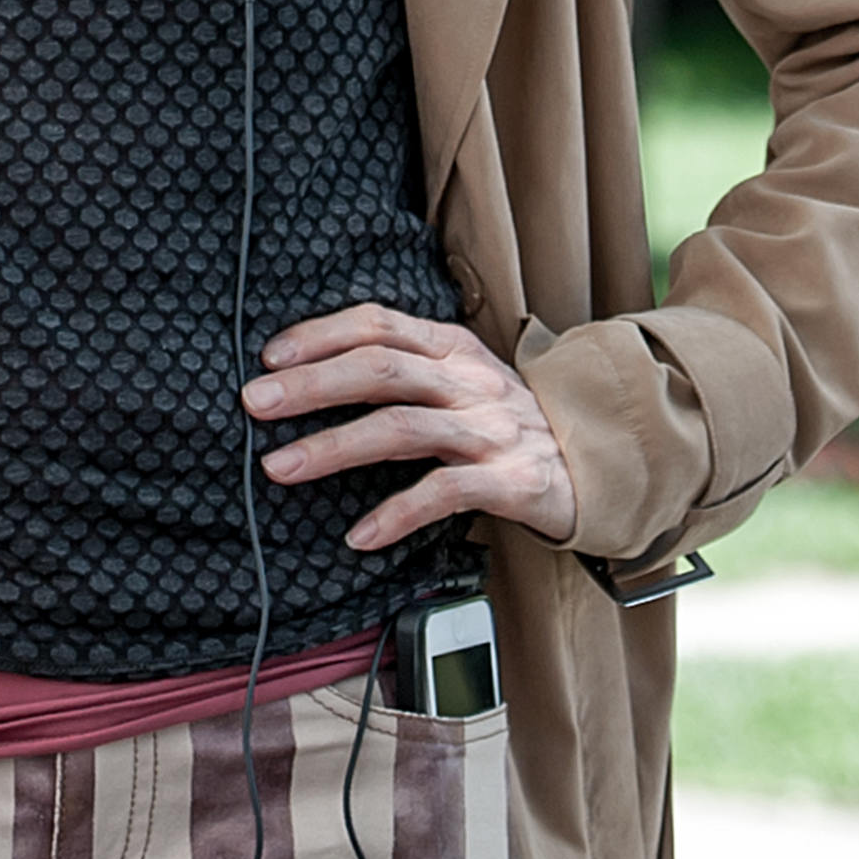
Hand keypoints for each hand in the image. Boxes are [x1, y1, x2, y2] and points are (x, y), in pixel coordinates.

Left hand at [245, 304, 577, 548]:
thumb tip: (306, 374)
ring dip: (333, 447)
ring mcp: (493, 430)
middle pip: (380, 368)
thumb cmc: (506, 425)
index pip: (379, 323)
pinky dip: (397, 512)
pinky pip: (445, 491)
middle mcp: (471, 381)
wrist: (603, 467)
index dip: (321, 334)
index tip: (268, 356)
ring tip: (279, 467)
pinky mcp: (514, 481)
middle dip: (311, 384)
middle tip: (255, 403)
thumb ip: (403, 370)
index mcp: (452, 348)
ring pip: (401, 427)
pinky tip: (358, 535)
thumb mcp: (459, 382)